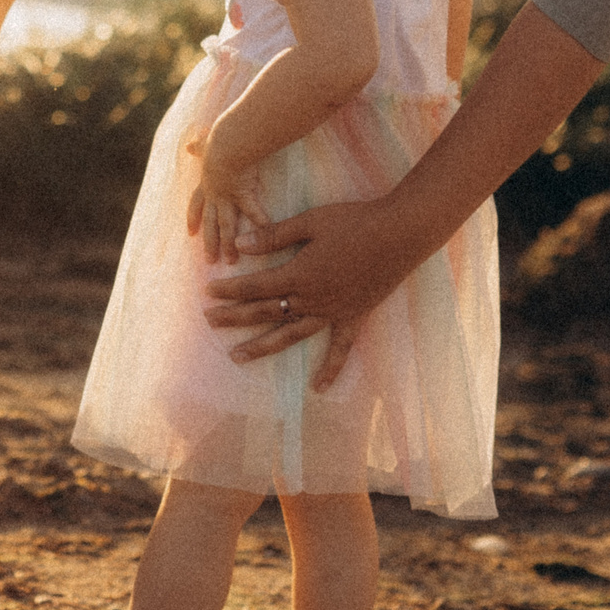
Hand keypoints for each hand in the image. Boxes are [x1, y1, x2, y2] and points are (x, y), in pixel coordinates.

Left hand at [184, 128, 263, 266]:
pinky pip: (253, 212)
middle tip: (209, 260)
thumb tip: (188, 145)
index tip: (191, 232)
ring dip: (228, 244)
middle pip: (210, 222)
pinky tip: (265, 235)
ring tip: (231, 261)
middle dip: (209, 242)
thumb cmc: (217, 140)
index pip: (197, 204)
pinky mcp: (243, 194)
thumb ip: (199, 147)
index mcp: (207, 183)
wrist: (226, 142)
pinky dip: (260, 223)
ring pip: (226, 225)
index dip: (193, 217)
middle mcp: (215, 194)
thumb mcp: (205, 144)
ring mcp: (228, 197)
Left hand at [201, 198, 432, 389]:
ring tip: (237, 357)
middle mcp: (312, 299)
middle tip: (209, 321)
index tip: (208, 291)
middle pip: (265, 312)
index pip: (254, 286)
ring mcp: (333, 312)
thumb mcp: (311, 222)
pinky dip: (330, 369)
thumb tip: (240, 245)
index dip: (230, 289)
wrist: (400, 233)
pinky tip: (319, 387)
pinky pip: (340, 348)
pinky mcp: (354, 317)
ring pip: (290, 334)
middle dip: (234, 317)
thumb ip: (274, 236)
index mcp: (299, 274)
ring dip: (262, 346)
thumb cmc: (355, 221)